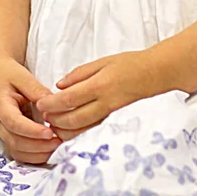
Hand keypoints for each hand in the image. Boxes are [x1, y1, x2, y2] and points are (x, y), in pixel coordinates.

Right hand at [0, 58, 61, 163]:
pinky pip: (17, 151)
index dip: (32, 131)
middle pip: (15, 142)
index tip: (50, 133)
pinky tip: (49, 150)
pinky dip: (33, 156)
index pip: (13, 122)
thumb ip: (37, 90)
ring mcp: (0, 131)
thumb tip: (52, 104)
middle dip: (38, 146)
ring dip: (37, 154)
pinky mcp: (6, 135)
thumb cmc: (8, 73)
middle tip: (60, 142)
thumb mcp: (23, 76)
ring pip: (16, 150)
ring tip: (57, 146)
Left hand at [37, 51, 167, 137]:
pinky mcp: (115, 121)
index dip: (51, 104)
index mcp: (100, 85)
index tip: (40, 104)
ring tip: (54, 125)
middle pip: (73, 119)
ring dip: (64, 130)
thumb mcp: (103, 61)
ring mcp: (111, 115)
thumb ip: (80, 74)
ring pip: (82, 130)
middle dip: (54, 121)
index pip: (69, 99)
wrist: (155, 74)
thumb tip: (60, 85)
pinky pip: (93, 131)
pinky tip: (70, 130)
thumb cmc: (130, 64)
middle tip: (44, 117)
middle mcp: (105, 103)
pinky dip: (78, 133)